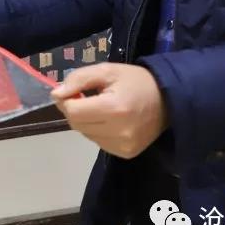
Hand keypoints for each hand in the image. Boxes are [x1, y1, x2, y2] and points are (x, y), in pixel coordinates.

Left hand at [51, 62, 168, 158]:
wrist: (169, 100)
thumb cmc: (136, 81)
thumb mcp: (107, 70)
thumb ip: (78, 79)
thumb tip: (55, 95)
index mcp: (114, 108)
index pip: (73, 111)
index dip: (67, 100)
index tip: (75, 90)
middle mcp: (119, 132)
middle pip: (77, 124)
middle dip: (76, 110)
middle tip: (88, 97)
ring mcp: (124, 146)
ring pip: (86, 135)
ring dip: (86, 121)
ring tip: (101, 108)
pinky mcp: (127, 154)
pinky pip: (98, 142)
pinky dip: (97, 131)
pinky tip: (110, 121)